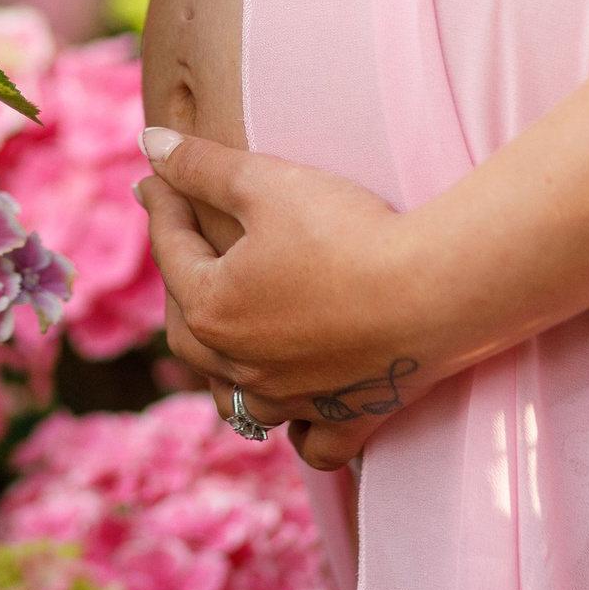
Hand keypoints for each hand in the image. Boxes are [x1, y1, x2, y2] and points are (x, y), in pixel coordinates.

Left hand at [137, 126, 442, 470]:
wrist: (438, 291)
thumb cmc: (348, 232)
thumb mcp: (267, 182)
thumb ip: (203, 165)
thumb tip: (151, 146)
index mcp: (210, 309)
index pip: (170, 248)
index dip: (162, 205)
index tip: (155, 177)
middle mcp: (241, 367)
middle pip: (189, 328)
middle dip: (180, 284)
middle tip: (183, 248)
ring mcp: (293, 400)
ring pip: (237, 399)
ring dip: (223, 371)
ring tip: (225, 342)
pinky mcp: (346, 418)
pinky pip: (310, 442)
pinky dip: (298, 430)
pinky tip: (298, 414)